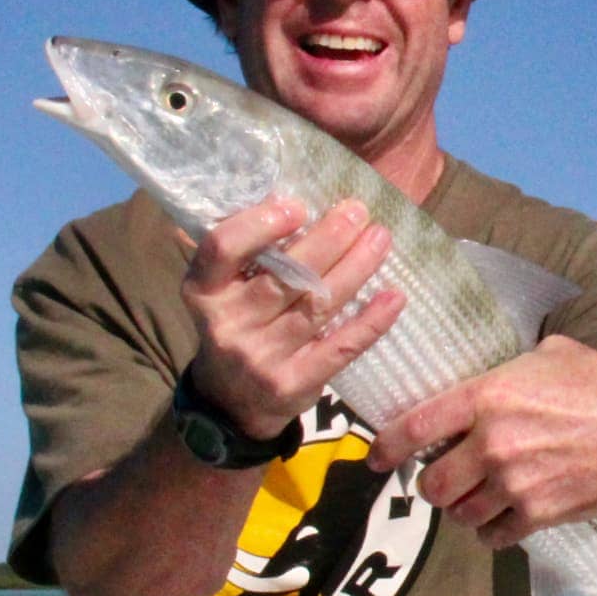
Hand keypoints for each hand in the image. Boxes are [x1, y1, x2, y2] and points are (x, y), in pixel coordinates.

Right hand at [181, 195, 403, 437]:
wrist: (231, 402)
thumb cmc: (237, 324)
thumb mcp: (221, 288)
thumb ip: (243, 249)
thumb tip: (284, 193)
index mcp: (203, 292)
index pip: (222, 249)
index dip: (260, 224)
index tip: (298, 206)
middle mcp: (227, 326)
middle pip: (283, 275)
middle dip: (328, 239)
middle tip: (358, 211)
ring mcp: (260, 359)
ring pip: (317, 306)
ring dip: (356, 269)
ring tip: (380, 240)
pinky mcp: (293, 385)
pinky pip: (339, 348)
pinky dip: (370, 322)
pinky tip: (393, 297)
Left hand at [367, 336, 596, 548]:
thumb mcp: (547, 356)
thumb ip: (502, 370)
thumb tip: (475, 377)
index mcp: (487, 396)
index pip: (414, 426)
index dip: (387, 446)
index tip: (377, 457)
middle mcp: (493, 442)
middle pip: (433, 483)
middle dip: (434, 484)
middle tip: (445, 478)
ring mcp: (514, 483)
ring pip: (460, 513)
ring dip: (463, 508)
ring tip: (478, 496)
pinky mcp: (539, 514)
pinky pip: (493, 535)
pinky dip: (492, 530)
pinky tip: (503, 515)